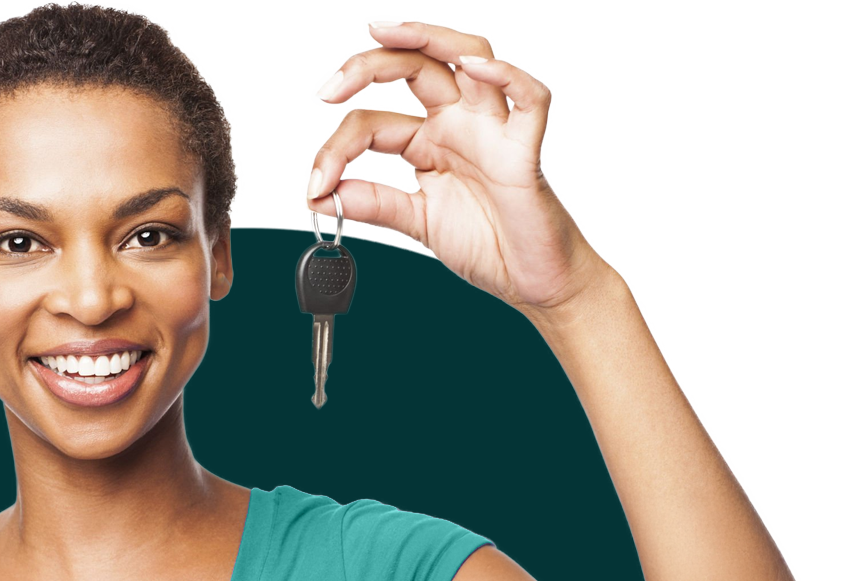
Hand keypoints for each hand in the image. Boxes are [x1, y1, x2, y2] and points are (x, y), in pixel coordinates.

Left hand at [308, 20, 609, 315]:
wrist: (532, 280)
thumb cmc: (490, 246)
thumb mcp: (417, 223)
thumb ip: (375, 204)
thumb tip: (323, 195)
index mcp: (430, 143)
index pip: (373, 122)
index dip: (337, 148)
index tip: (315, 185)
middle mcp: (459, 126)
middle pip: (415, 67)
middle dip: (367, 65)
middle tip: (329, 87)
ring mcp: (492, 132)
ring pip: (469, 57)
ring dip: (429, 38)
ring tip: (386, 33)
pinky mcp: (525, 149)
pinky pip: (529, 98)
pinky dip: (506, 76)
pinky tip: (474, 68)